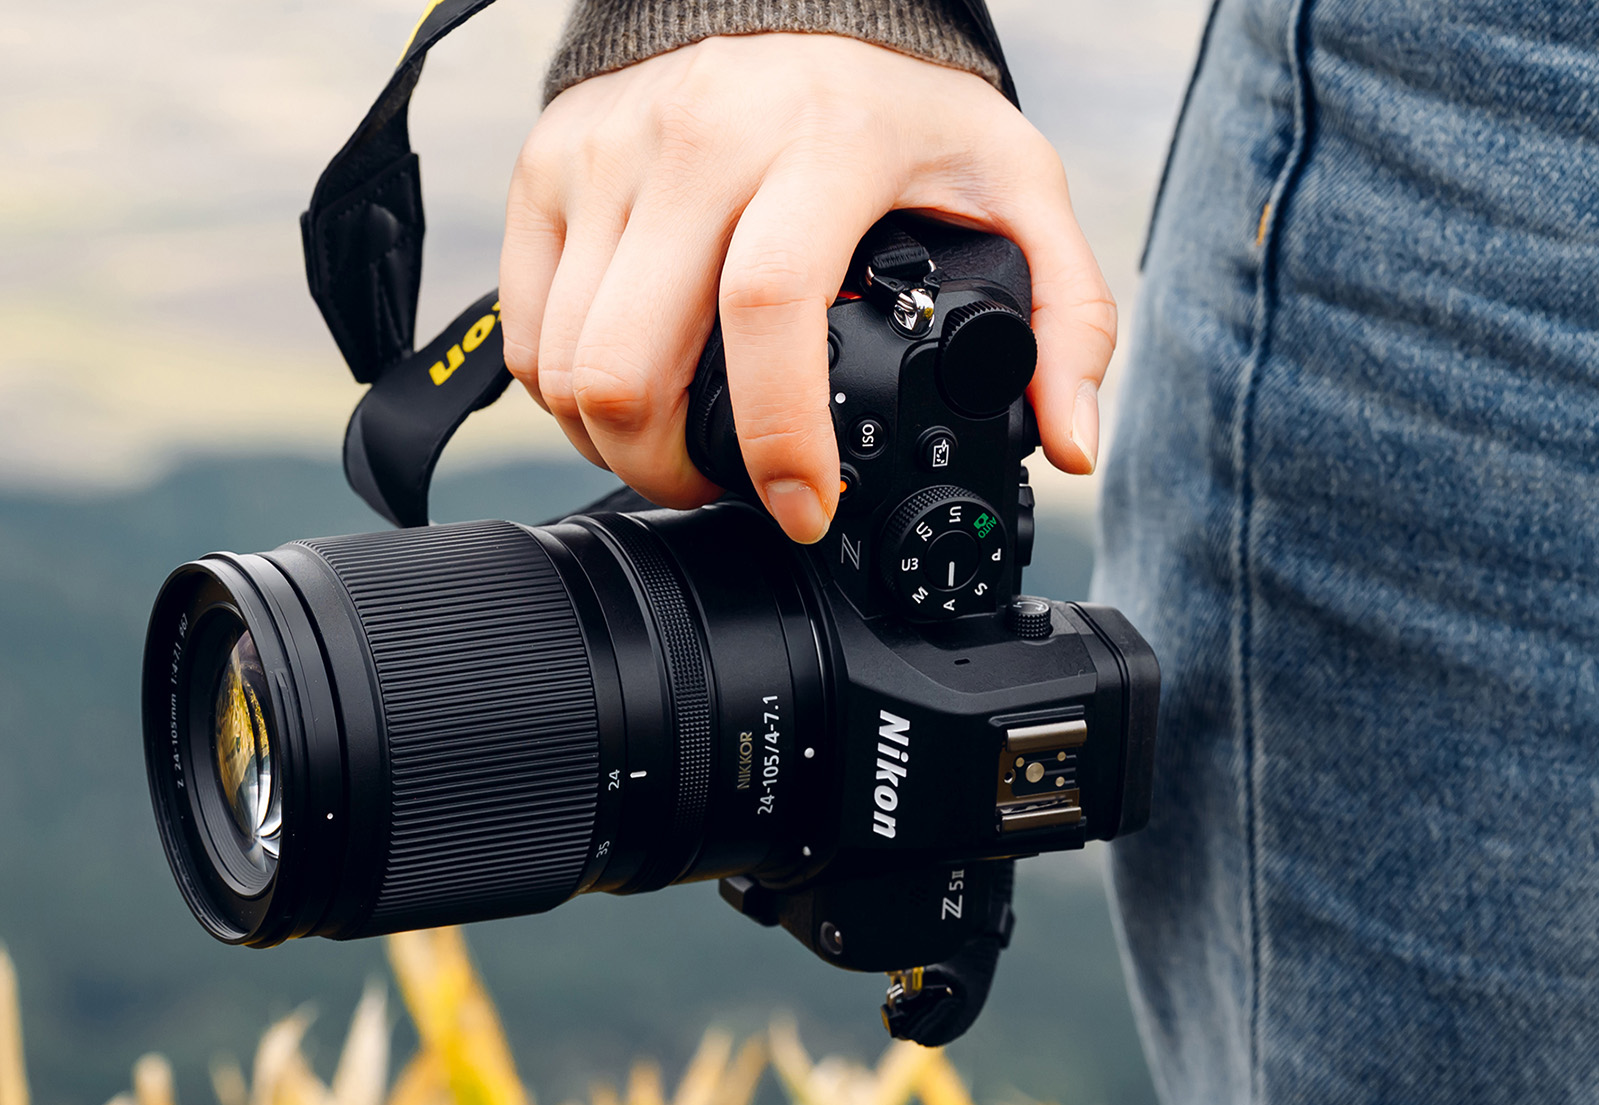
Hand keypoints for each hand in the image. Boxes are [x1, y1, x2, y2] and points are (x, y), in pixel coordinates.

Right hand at [499, 33, 1114, 542]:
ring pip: (564, 365)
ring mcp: (606, 155)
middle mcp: (696, 145)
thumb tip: (1071, 438)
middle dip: (667, 473)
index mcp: (819, 146)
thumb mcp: (1011, 182)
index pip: (766, 307)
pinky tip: (629, 387)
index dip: (776, 436)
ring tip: (676, 447)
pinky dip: (565, 393)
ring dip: (614, 443)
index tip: (802, 509)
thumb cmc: (894, 100)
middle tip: (721, 489)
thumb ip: (1065, 312)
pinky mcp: (548, 168)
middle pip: (628, 366)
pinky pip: (527, 331)